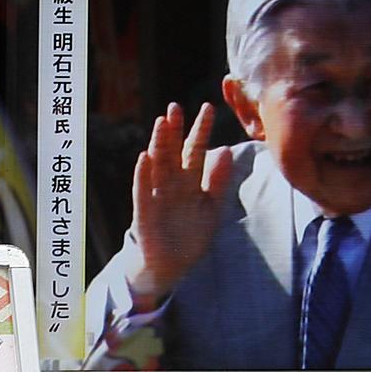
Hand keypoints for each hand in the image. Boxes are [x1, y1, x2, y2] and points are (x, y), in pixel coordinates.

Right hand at [126, 102, 233, 309]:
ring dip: (158, 144)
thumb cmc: (191, 234)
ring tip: (161, 123)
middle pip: (173, 152)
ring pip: (157, 165)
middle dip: (174, 130)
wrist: (172, 265)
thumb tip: (228, 150)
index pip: (196, 151)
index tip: (208, 108)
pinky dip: (143, 174)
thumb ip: (219, 181)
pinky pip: (142, 190)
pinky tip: (144, 157)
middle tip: (175, 106)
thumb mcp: (212, 207)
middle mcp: (172, 184)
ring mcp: (157, 195)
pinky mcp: (145, 211)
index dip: (201, 131)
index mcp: (190, 182)